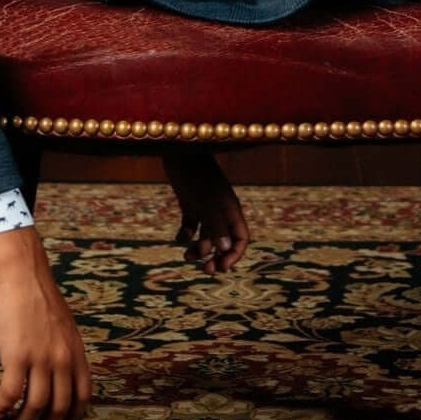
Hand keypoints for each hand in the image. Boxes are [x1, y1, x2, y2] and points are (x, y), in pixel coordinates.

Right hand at [0, 226, 90, 419]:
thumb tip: (57, 373)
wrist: (22, 272)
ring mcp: (41, 357)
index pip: (83, 396)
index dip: (71, 419)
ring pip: (35, 407)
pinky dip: (3, 409)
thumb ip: (64, 350)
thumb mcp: (63, 326)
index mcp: (76, 351)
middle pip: (60, 408)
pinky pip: (11, 394)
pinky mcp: (17, 354)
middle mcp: (63, 358)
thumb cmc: (38, 296)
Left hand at [162, 147, 250, 274]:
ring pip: (206, 237)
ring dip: (198, 249)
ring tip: (187, 255)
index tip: (222, 267)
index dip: (234, 255)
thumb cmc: (196, 173)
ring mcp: (205, 207)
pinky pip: (191, 227)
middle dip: (216, 257)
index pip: (241, 239)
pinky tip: (179, 236)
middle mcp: (220, 211)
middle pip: (223, 242)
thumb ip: (216, 224)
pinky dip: (185, 236)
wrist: (180, 149)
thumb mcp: (207, 200)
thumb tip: (224, 249)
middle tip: (205, 270)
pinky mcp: (189, 203)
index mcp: (230, 209)